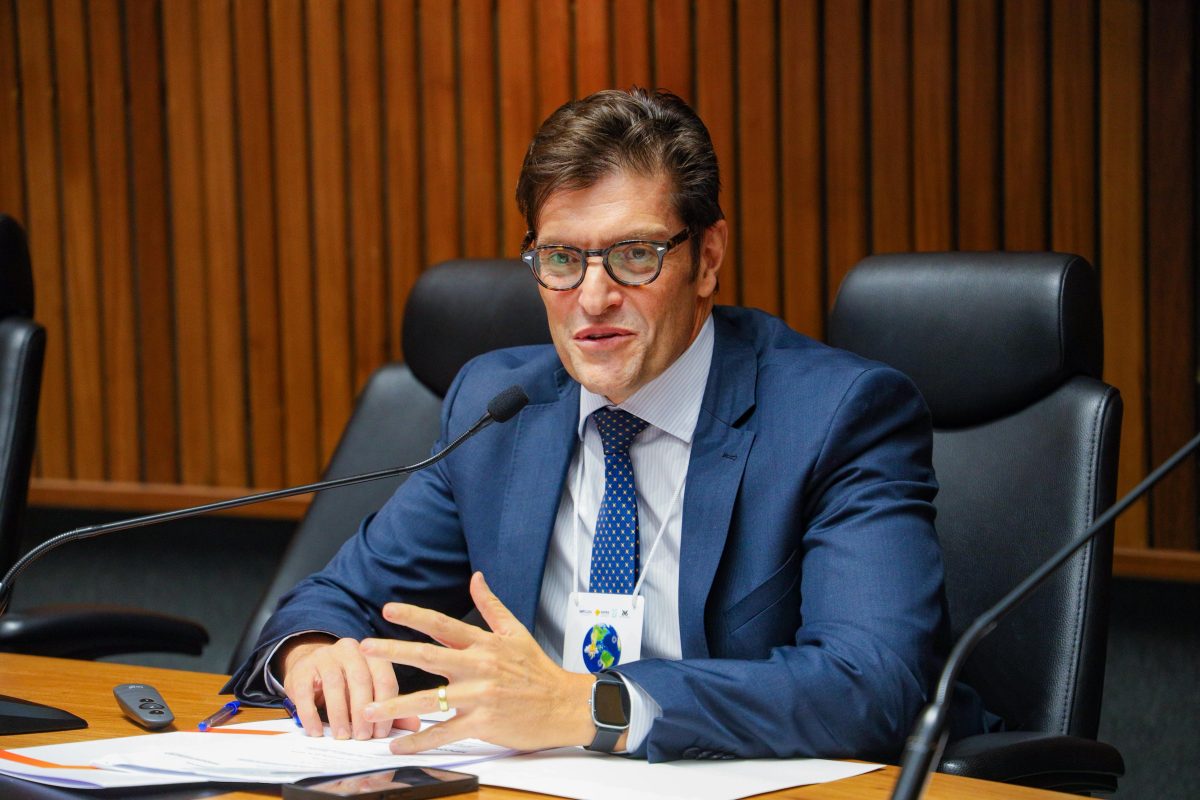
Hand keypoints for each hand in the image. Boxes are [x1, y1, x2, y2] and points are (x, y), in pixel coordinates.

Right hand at [278, 633, 418, 739]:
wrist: (309, 665)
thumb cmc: (345, 683)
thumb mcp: (367, 692)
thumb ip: (389, 707)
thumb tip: (414, 725)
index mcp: (372, 655)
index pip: (384, 679)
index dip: (384, 707)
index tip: (380, 733)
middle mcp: (350, 650)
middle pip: (361, 680)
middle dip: (363, 712)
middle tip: (363, 737)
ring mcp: (324, 656)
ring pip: (335, 685)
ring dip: (339, 715)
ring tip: (342, 736)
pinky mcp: (302, 669)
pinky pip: (306, 693)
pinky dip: (311, 715)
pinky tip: (317, 731)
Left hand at [359, 572, 601, 753]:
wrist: (565, 704)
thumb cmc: (539, 670)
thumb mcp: (516, 632)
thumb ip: (491, 606)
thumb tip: (476, 578)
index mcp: (484, 643)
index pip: (443, 625)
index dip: (414, 616)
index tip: (388, 610)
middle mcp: (478, 667)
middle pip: (428, 656)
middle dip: (392, 651)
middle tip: (363, 647)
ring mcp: (479, 696)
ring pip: (429, 699)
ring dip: (395, 705)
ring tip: (368, 709)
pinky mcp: (483, 723)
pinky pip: (444, 733)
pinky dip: (420, 740)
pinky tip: (399, 744)